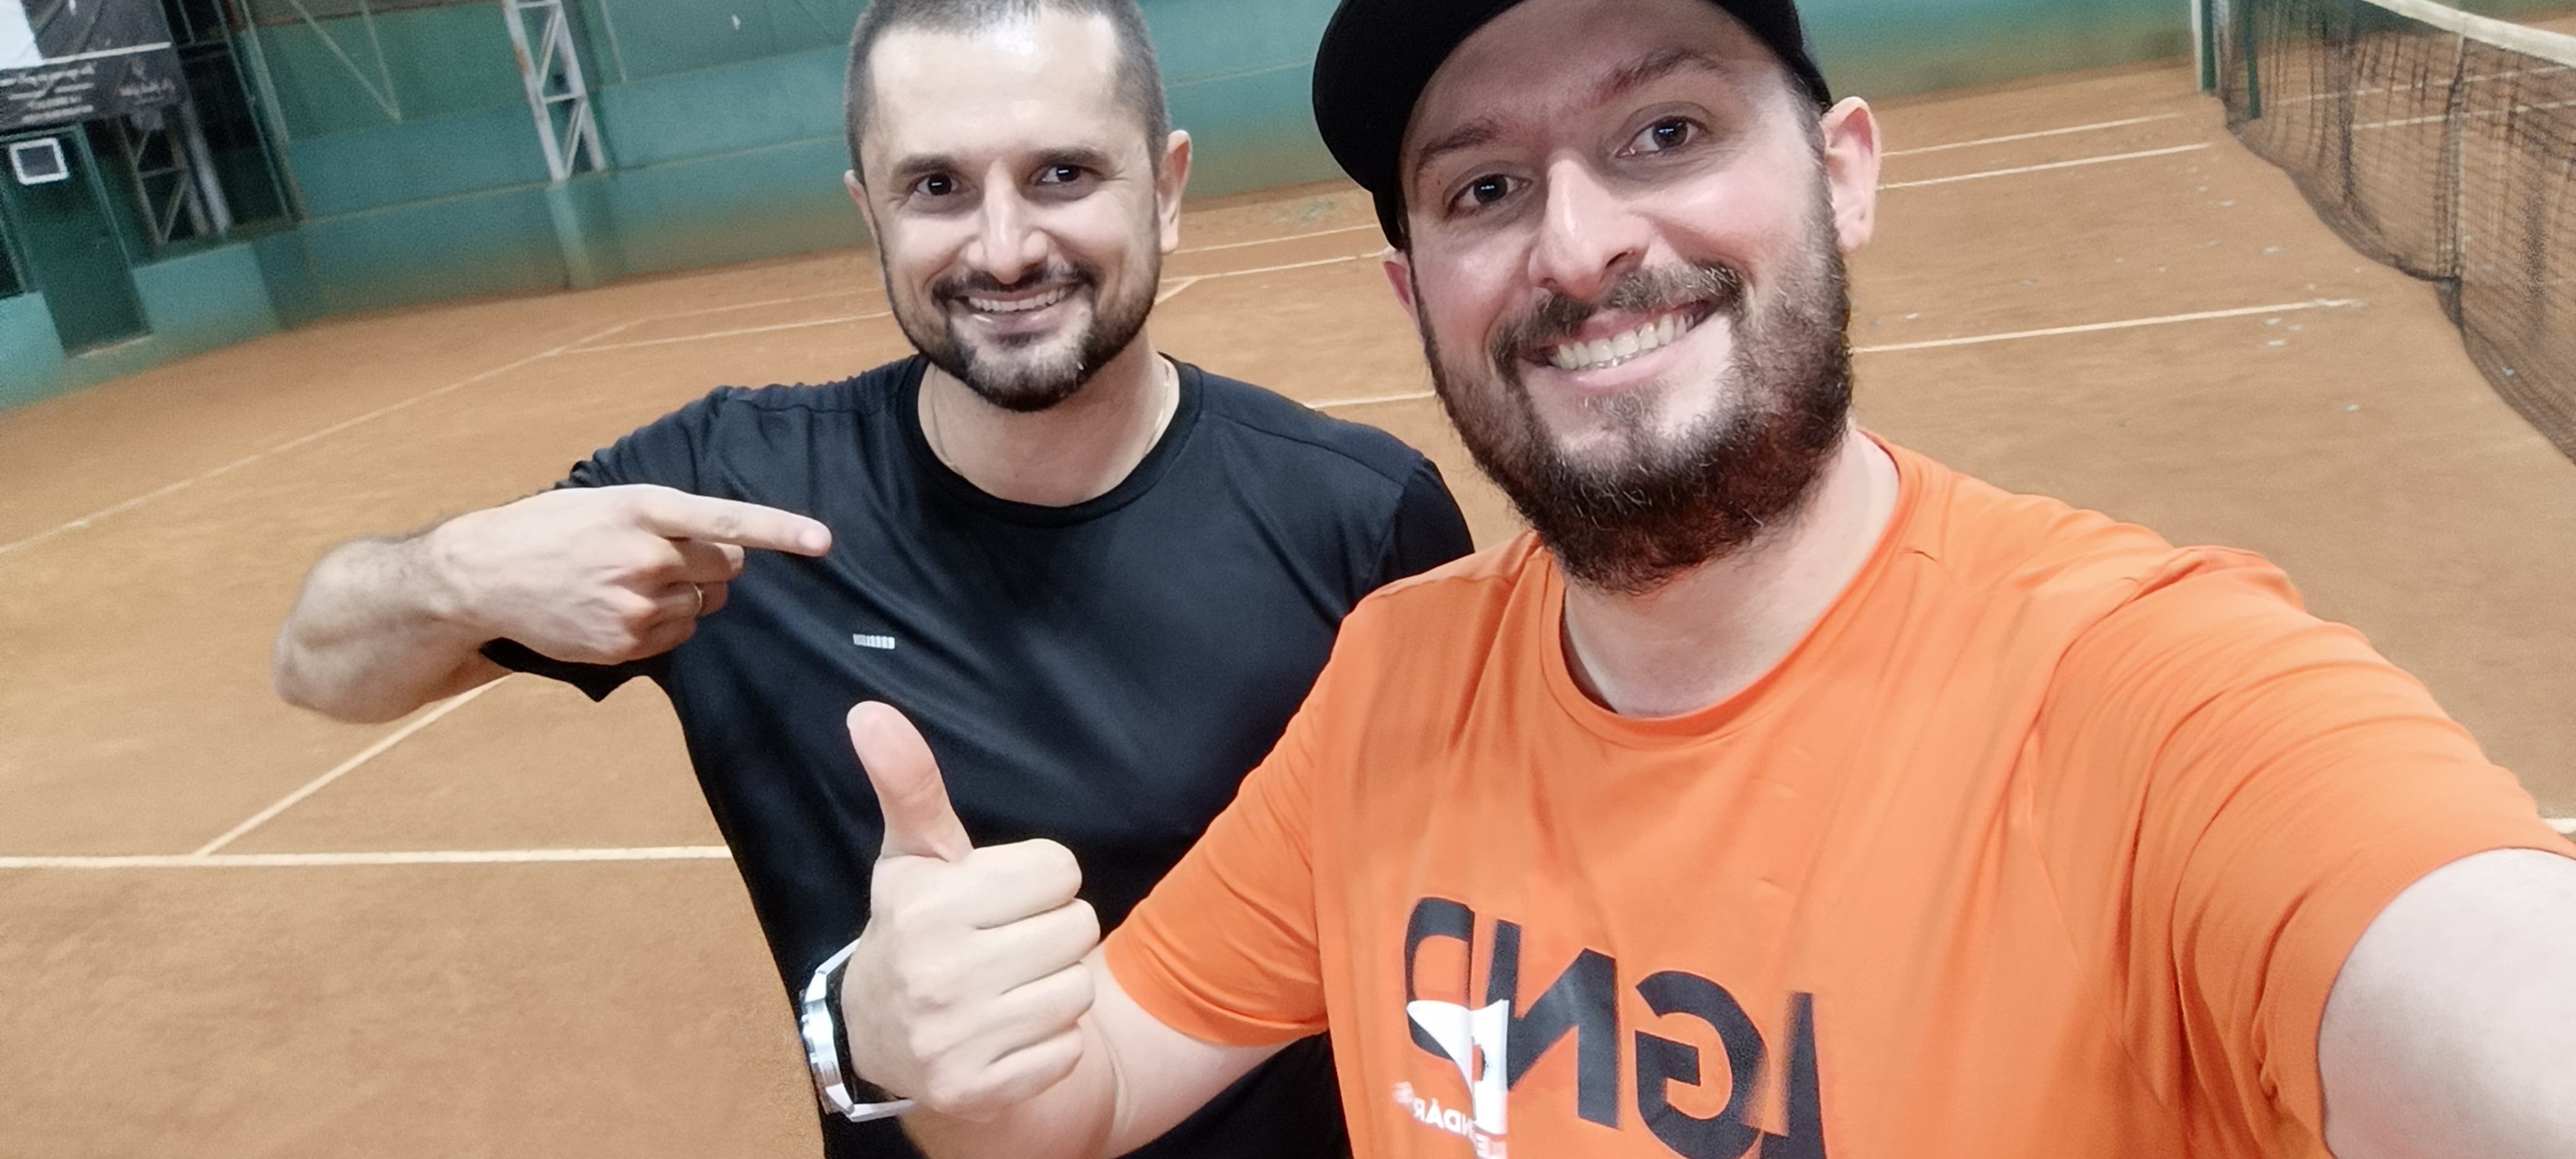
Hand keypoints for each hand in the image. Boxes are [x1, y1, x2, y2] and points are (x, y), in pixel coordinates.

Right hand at [427, 484, 830, 664]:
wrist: (483, 575)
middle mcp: (644, 557)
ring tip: (631, 582)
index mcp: (642, 509)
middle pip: (726, 566)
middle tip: (672, 557)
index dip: (779, 531)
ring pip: (703, 603)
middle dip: (715, 563)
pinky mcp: (624, 644)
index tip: (821, 541)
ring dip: (687, 594)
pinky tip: (620, 608)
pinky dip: (664, 623)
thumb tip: (723, 542)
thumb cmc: (550, 529)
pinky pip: (678, 635)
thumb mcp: (605, 501)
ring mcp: (634, 605)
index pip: (724, 520)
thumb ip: (664, 518)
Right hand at [841, 703, 1099, 1119]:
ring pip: (1078, 990)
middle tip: (1001, 943)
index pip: (1060, 868)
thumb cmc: (915, 927)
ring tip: (1004, 985)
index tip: (996, 896)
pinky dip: (1047, 1043)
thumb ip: (907, 783)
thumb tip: (870, 712)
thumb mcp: (912, 855)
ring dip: (1052, 987)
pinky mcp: (980, 1090)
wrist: (882, 1040)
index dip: (1036, 879)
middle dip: (1049, 930)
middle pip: (1079, 926)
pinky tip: (1005, 1030)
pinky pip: (1068, 1049)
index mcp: (928, 907)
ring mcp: (958, 1041)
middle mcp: (938, 976)